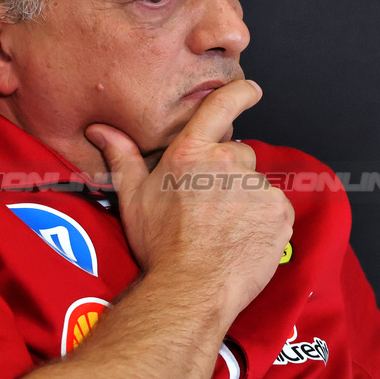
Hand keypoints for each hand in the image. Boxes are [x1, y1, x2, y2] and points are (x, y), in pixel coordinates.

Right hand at [86, 80, 292, 313]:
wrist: (191, 288)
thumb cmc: (159, 245)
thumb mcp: (133, 198)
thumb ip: (122, 157)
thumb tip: (101, 129)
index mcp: (192, 153)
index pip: (221, 106)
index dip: (240, 93)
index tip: (251, 90)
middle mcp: (228, 162)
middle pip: (237, 154)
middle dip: (227, 173)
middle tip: (209, 205)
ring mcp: (257, 187)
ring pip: (255, 185)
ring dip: (245, 200)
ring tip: (223, 229)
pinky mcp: (278, 212)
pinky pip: (274, 210)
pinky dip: (263, 221)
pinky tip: (242, 239)